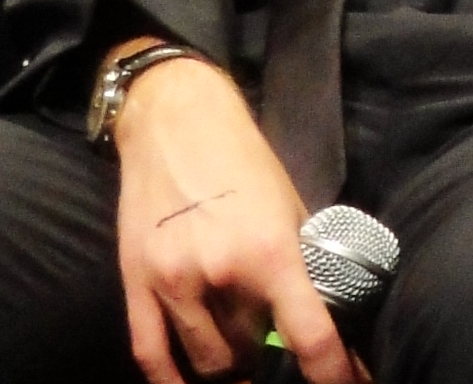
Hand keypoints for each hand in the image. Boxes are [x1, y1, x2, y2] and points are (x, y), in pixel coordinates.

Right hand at [113, 53, 358, 383]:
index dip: (334, 374)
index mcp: (270, 249)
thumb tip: (327, 315)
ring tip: (238, 347)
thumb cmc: (240, 157)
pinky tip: (191, 383)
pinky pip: (152, 358)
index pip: (309, 337)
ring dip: (230, 364)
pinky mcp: (137, 282)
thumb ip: (303, 262)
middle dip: (268, 353)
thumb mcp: (289, 203)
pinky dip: (173, 382)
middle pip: (253, 353)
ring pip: (210, 364)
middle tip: (273, 340)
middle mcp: (222, 272)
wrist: (174, 116)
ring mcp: (174, 281)